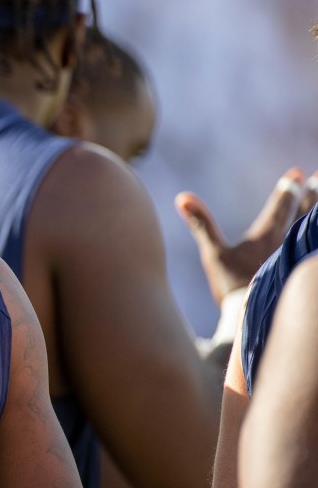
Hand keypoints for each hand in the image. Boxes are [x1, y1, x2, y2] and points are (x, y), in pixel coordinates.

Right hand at [175, 168, 317, 304]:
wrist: (251, 314)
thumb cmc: (232, 284)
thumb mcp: (212, 254)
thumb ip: (200, 224)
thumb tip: (182, 197)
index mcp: (265, 235)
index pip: (280, 206)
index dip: (288, 189)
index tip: (297, 173)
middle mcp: (286, 242)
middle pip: (304, 213)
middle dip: (311, 194)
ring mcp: (296, 256)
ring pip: (313, 228)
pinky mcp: (298, 270)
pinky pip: (313, 247)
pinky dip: (316, 236)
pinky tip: (317, 235)